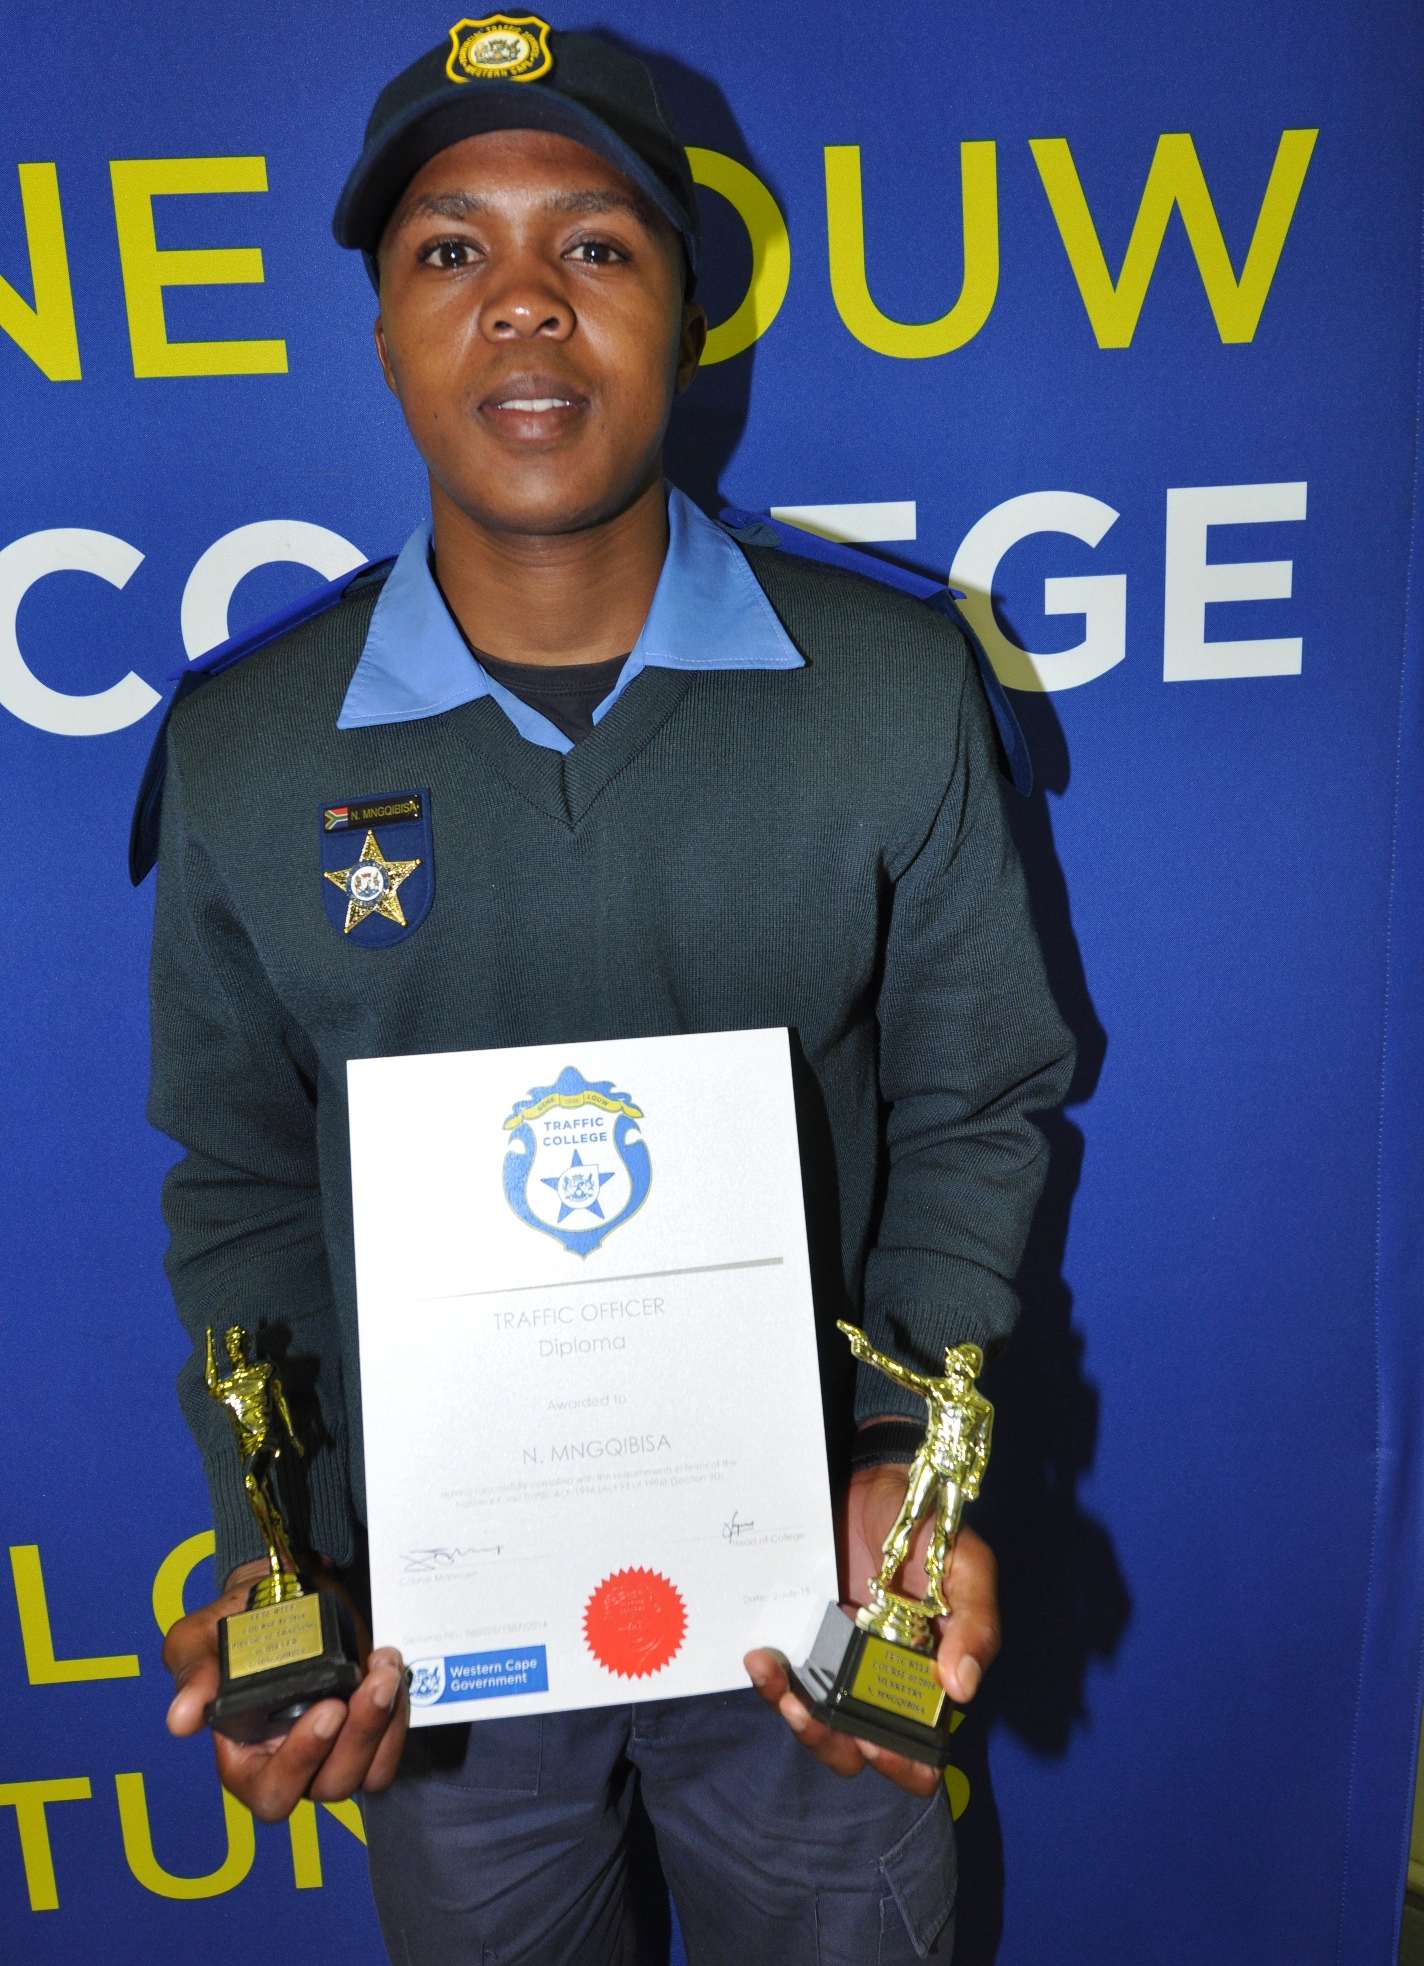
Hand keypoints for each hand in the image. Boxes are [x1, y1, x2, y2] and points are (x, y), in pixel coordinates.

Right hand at [163, 1558, 407, 1821]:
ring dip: (385, 1725)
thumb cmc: (232, 1624)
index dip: (302, 1762)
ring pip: (369, 1772)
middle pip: (331, 1786)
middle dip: (359, 1738)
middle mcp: (294, 1763)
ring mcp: (335, 1747)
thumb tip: (181, 1719)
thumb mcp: (197, 1642)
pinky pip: (390, 1746)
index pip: (272, 1792)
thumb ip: (193, 1676)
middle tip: (373, 1684)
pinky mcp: (367, 1724)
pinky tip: (391, 1667)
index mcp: (245, 1759)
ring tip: (386, 1669)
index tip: (327, 1710)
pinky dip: (399, 1714)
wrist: (280, 1590)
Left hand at [744, 1463, 999, 1796]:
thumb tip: (962, 1689)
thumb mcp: (966, 1565)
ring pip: (817, 1722)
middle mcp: (883, 1681)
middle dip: (832, 1743)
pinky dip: (772, 1680)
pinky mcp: (804, 1639)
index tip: (876, 1741)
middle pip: (859, 1749)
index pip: (922, 1753)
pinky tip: (762, 1658)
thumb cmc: (929, 1523)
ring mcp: (840, 1663)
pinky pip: (786, 1679)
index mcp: (931, 1677)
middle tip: (813, 1714)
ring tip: (778, 1682)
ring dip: (796, 1717)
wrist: (874, 1476)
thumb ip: (975, 1623)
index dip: (902, 1763)